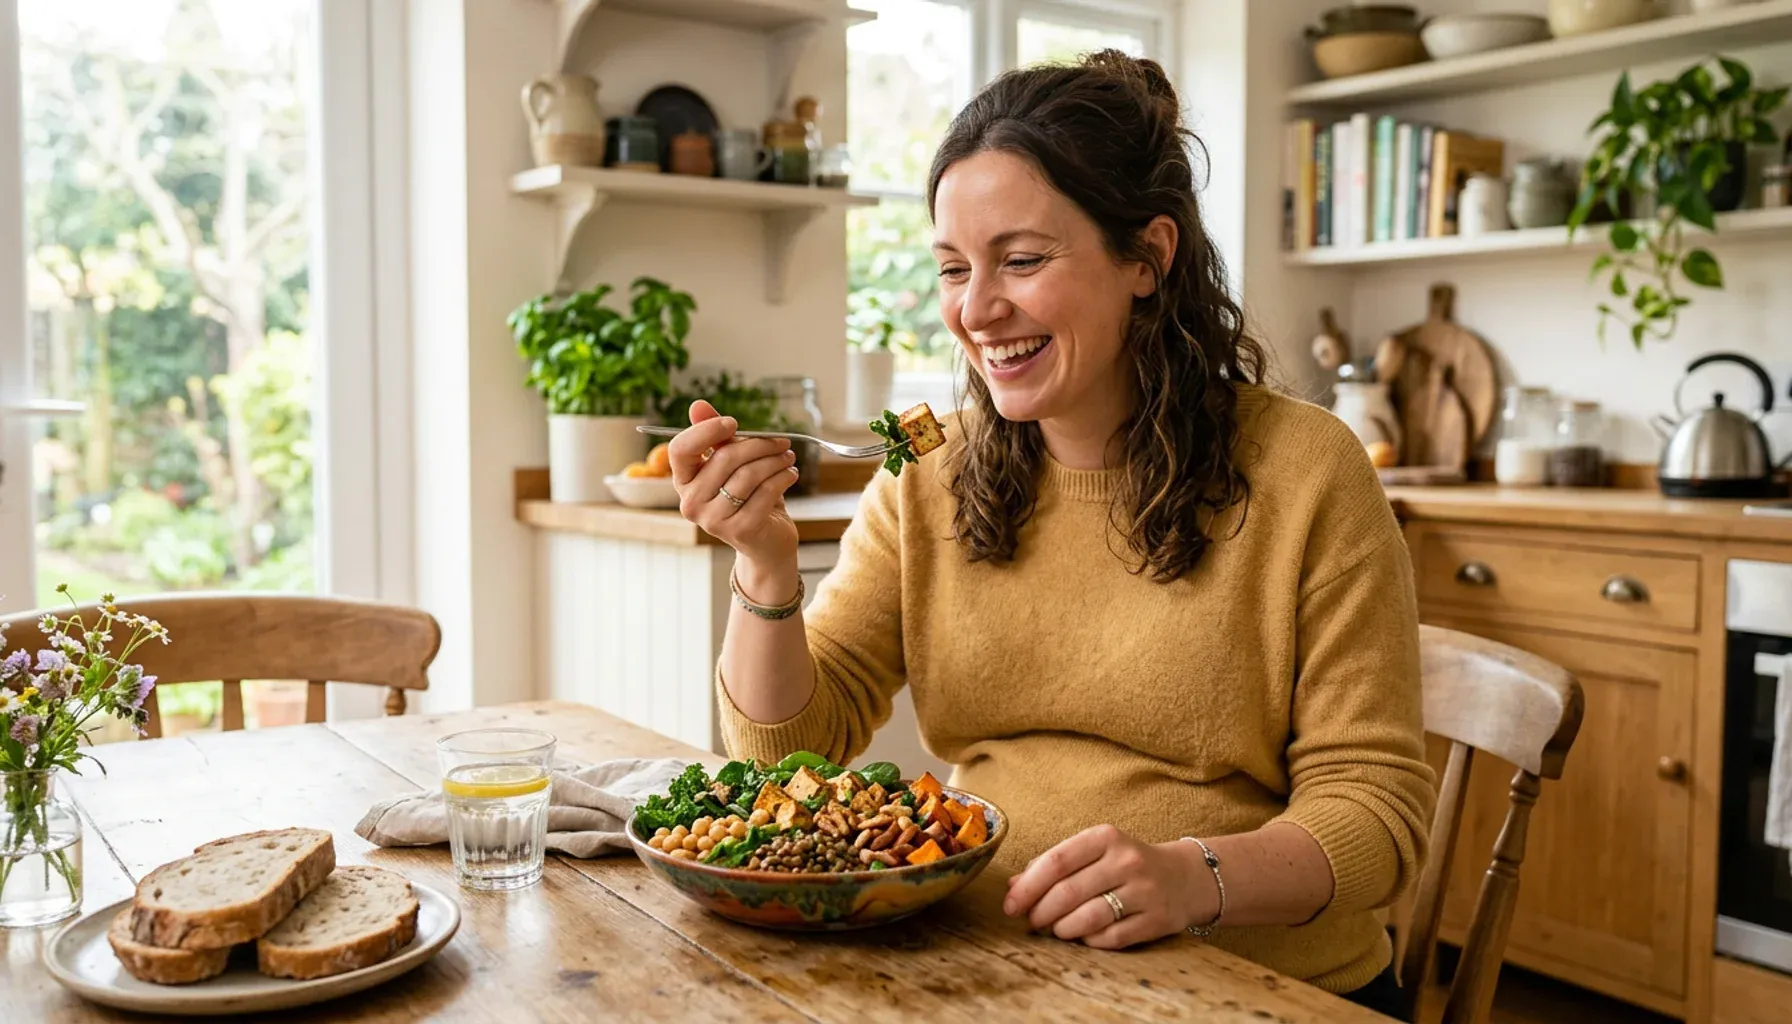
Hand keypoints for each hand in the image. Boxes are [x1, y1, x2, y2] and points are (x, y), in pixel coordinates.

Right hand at [669, 401, 801, 571]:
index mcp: (684, 481)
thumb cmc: (747, 496)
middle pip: (724, 458)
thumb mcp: (731, 464)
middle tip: (781, 442)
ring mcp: (712, 520)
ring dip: (775, 460)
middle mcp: (690, 502)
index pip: (680, 449)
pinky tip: (790, 474)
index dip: (706, 430)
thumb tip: (697, 405)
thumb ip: (715, 436)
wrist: (766, 541)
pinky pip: (765, 493)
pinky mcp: (739, 530)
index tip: (733, 423)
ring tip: (788, 457)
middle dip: (759, 444)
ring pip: (748, 475)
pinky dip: (783, 478)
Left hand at [1002, 825, 1216, 948]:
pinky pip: (1112, 938)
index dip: (1027, 886)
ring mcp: (1145, 891)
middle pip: (1068, 892)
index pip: (1056, 861)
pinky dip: (1090, 941)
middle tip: (1031, 921)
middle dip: (1041, 912)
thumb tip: (1012, 886)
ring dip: (1063, 929)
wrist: (1184, 878)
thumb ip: (1053, 865)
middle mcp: (1127, 861)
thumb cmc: (1124, 865)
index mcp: (1105, 837)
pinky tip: (1084, 937)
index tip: (1010, 905)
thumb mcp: (1093, 853)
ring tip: (1056, 929)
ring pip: (1089, 918)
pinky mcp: (1157, 919)